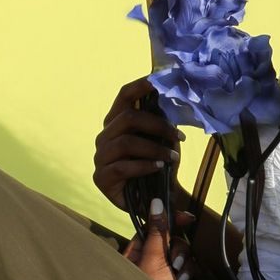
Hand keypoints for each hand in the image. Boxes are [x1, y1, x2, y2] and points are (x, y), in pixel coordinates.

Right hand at [93, 75, 186, 210]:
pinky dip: (144, 166)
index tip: (158, 80)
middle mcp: (105, 136)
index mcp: (117, 121)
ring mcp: (100, 157)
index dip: (140, 86)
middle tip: (178, 135)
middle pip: (127, 118)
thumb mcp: (164, 139)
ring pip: (126, 143)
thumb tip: (175, 95)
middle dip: (157, 125)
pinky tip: (159, 169)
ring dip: (154, 149)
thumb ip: (164, 119)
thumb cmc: (159, 164)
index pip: (124, 96)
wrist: (157, 199)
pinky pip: (122, 167)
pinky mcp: (101, 178)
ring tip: (173, 158)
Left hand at [123, 199, 196, 279]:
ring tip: (179, 278)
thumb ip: (157, 231)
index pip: (154, 226)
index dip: (170, 220)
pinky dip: (189, 272)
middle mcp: (149, 259)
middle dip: (177, 249)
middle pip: (171, 239)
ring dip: (184, 262)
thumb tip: (156, 202)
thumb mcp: (152, 260)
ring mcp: (163, 271)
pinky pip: (189, 266)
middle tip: (174, 262)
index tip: (187, 218)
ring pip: (182, 252)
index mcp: (136, 252)